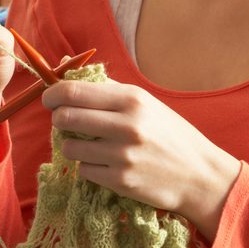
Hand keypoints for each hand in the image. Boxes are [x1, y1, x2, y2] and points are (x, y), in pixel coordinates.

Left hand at [40, 77, 240, 239]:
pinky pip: (83, 170)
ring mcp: (122, 155)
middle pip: (65, 117)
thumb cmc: (169, 134)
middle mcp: (126, 125)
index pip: (74, 91)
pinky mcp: (120, 181)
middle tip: (65, 121)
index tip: (48, 98)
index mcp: (132, 99)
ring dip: (74, 145)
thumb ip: (104, 86)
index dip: (52, 94)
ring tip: (92, 144)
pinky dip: (88, 166)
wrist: (199, 175)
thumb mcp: (144, 103)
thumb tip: (61, 66)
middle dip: (58, 119)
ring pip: (69, 146)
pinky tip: (106, 164)